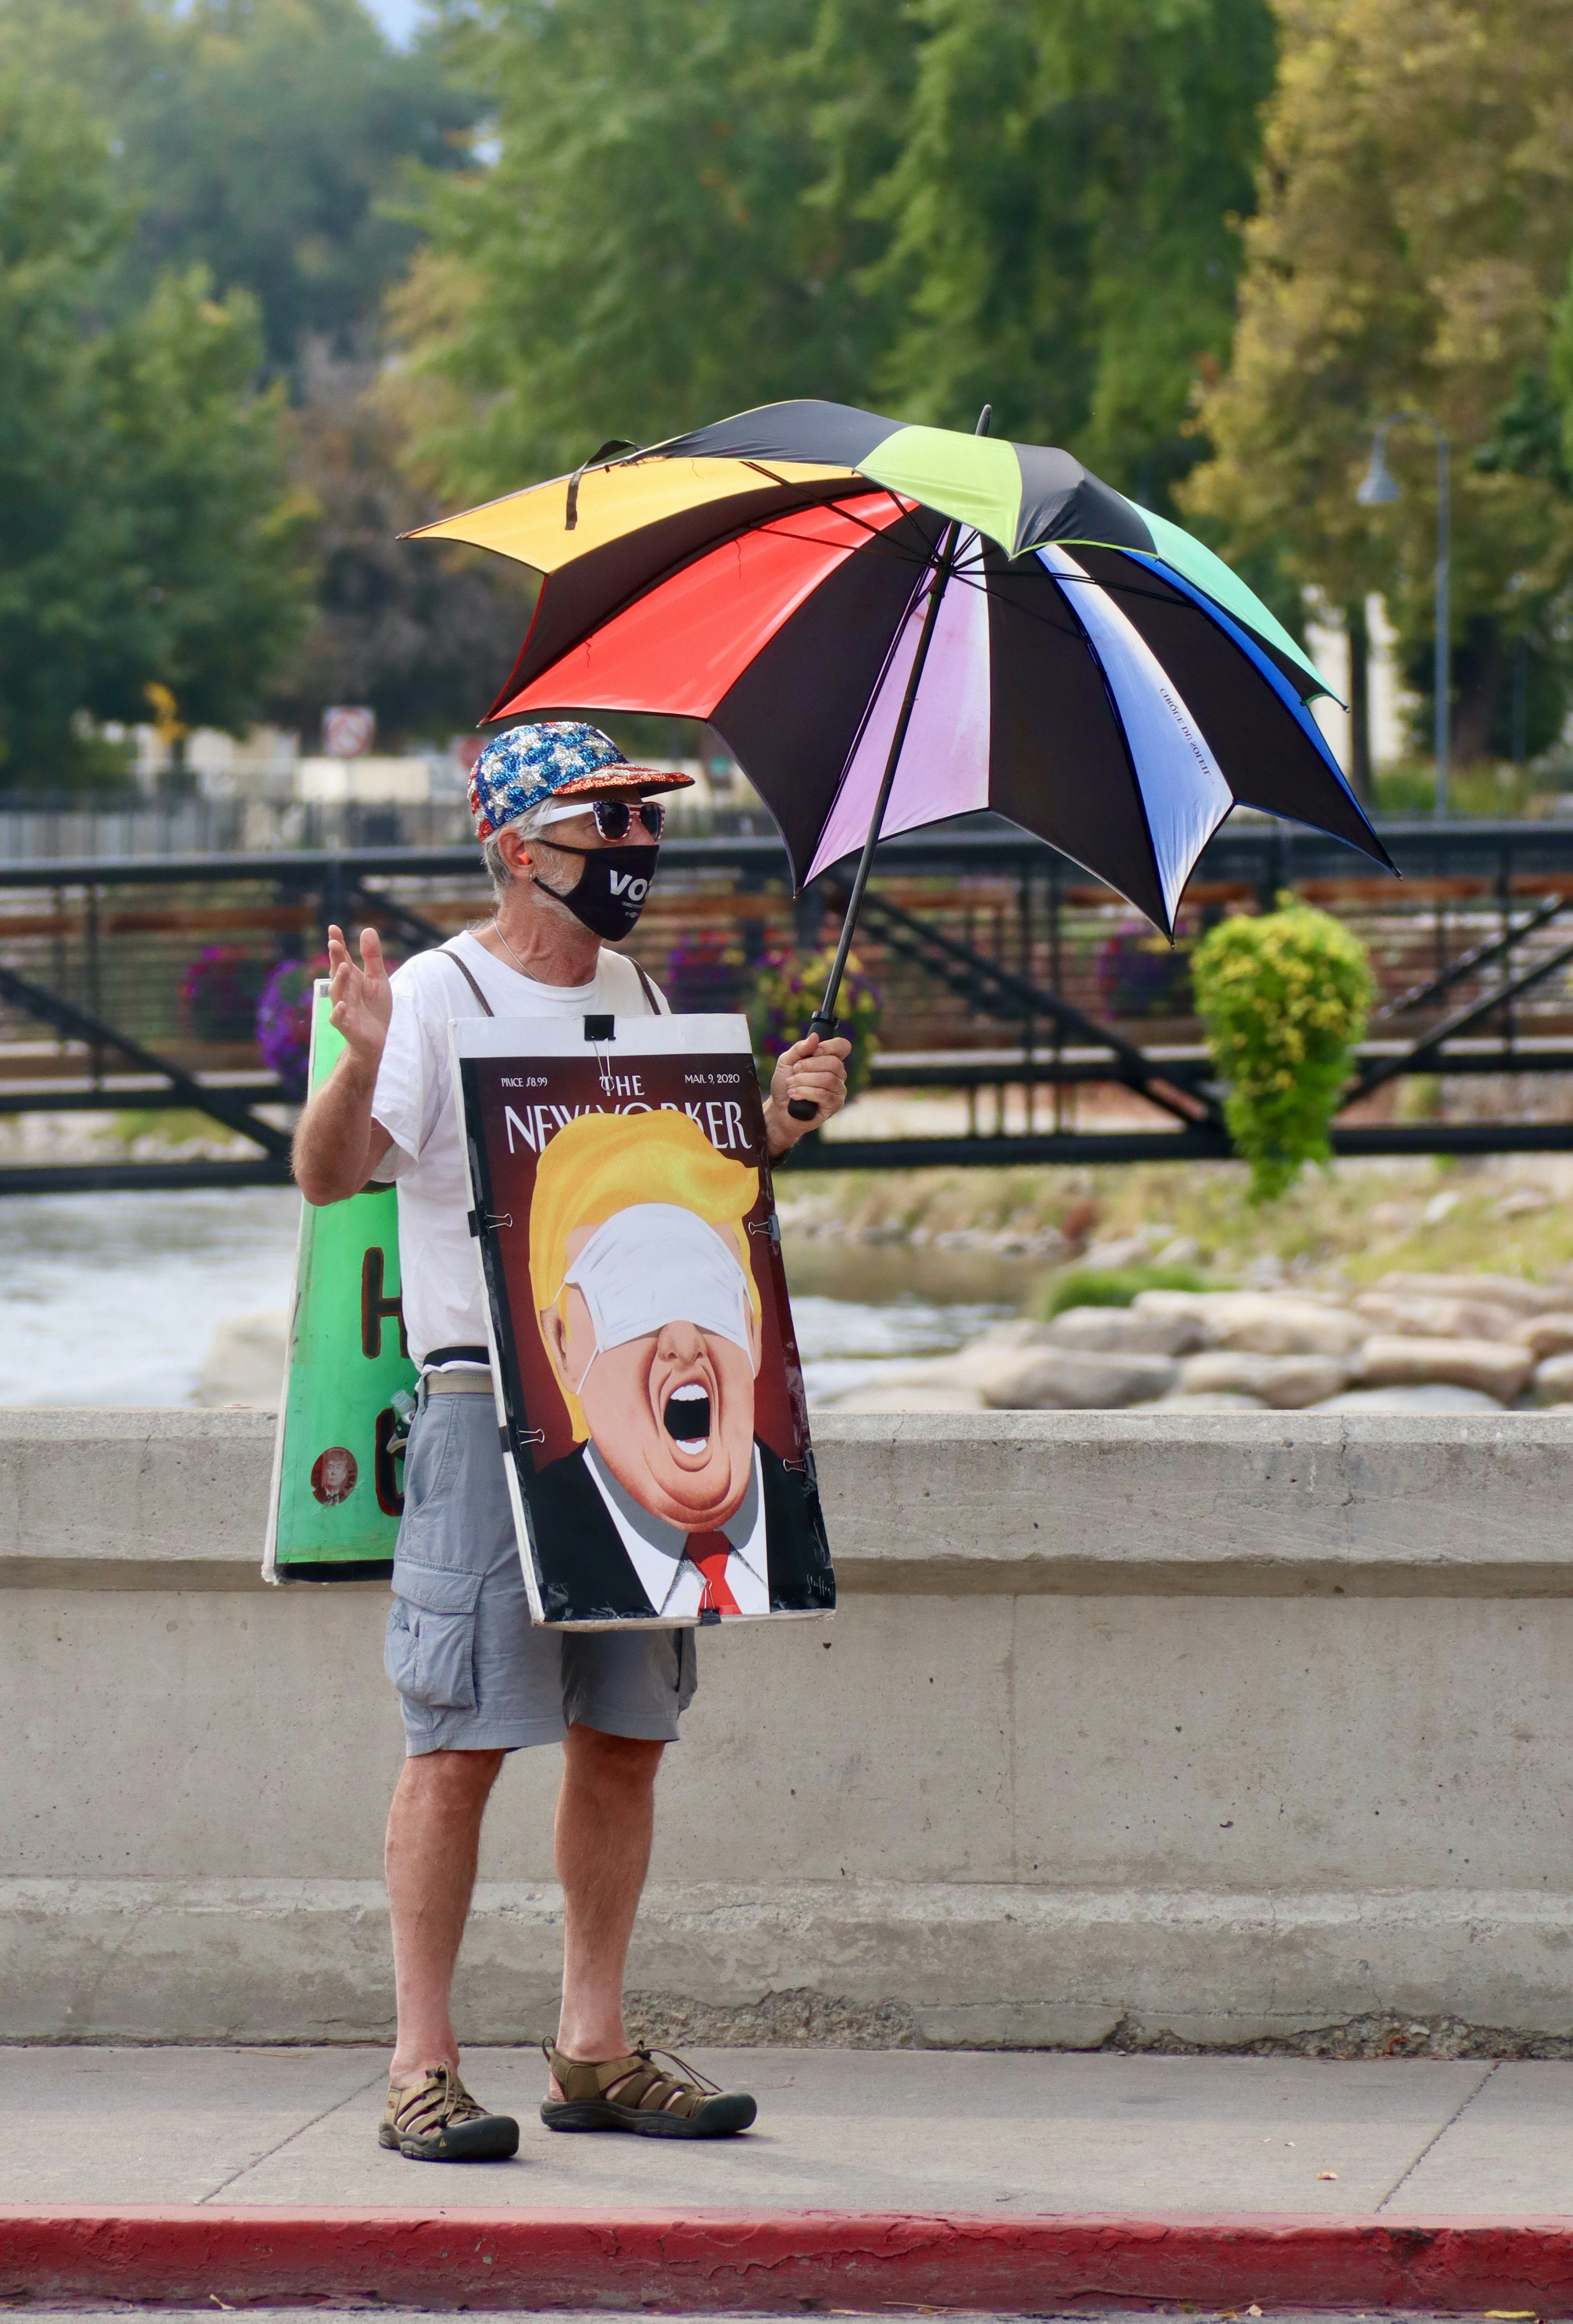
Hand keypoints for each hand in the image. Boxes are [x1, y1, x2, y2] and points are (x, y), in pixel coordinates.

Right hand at [326, 923, 391, 1076]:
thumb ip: (372, 957)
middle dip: (336, 958)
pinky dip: (339, 1012)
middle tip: (334, 943)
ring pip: (337, 993)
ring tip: (343, 968)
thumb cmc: (374, 1008)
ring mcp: (343, 1008)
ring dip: (339, 980)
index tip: (333, 928)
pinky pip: (339, 1019)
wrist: (377, 1039)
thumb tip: (367, 929)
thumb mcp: (378, 979)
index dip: (337, 944)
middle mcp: (344, 991)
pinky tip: (341, 1005)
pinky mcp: (347, 1026)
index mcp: (351, 978)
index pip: (342, 958)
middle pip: (338, 972)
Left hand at [765, 1030, 850, 1154]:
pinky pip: (824, 1094)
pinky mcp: (834, 1105)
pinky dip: (805, 1093)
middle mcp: (838, 1074)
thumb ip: (799, 1048)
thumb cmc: (785, 1084)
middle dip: (809, 1066)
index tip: (813, 1051)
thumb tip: (815, 1037)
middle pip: (834, 1063)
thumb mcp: (786, 1061)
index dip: (829, 1046)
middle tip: (795, 1071)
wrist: (779, 1109)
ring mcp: (838, 1090)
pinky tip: (794, 1095)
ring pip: (827, 1079)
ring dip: (804, 1080)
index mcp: (829, 1059)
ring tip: (791, 1085)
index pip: (842, 1046)